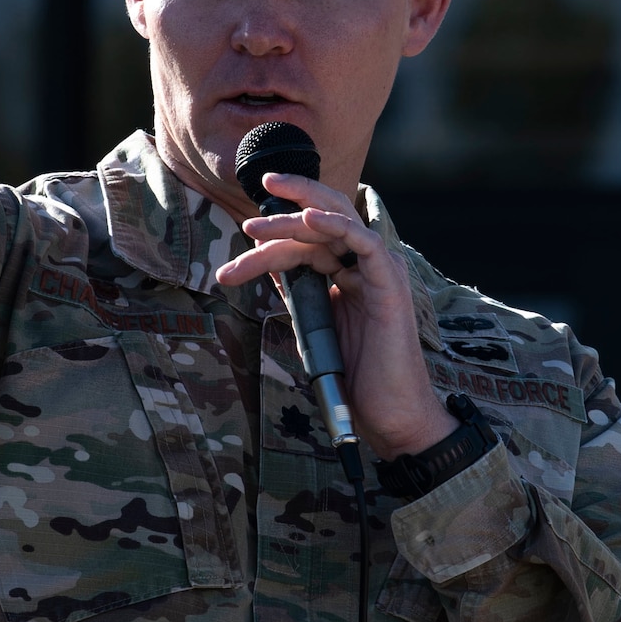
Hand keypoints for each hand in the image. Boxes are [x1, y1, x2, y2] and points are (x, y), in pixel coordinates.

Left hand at [213, 173, 457, 459]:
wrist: (388, 415)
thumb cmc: (354, 377)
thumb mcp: (312, 325)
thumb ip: (296, 291)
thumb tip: (263, 259)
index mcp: (347, 272)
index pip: (306, 240)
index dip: (269, 244)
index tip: (230, 268)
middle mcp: (363, 264)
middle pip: (322, 218)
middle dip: (284, 206)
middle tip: (245, 216)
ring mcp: (378, 270)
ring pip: (334, 225)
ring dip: (291, 221)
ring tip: (254, 227)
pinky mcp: (390, 283)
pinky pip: (364, 242)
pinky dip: (336, 226)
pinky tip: (307, 220)